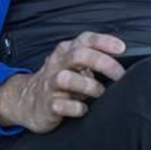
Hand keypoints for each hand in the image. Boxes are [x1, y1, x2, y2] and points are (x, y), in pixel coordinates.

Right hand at [0, 31, 125, 132]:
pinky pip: (61, 105)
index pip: (85, 40)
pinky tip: (83, 109)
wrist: (27, 101)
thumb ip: (93, 60)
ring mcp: (50, 85)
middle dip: (103, 63)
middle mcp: (57, 65)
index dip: (104, 42)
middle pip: (79, 55)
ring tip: (98, 93)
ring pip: (67, 78)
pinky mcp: (47, 105)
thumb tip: (123, 62)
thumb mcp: (73, 66)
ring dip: (88, 86)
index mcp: (66, 52)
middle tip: (119, 75)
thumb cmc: (60, 84)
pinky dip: (76, 108)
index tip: (121, 49)